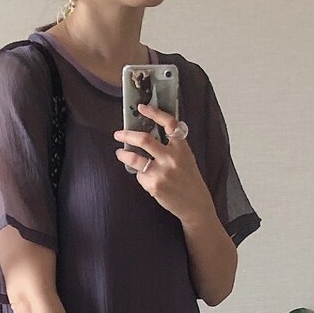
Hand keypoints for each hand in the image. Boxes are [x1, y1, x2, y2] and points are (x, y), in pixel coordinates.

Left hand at [114, 101, 212, 225]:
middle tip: (119, 134)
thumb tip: (147, 137)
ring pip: (135, 159)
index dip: (154, 112)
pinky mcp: (154, 186)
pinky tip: (145, 178)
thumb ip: (171, 146)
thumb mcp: (186, 157)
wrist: (195, 205)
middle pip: (144, 140)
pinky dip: (140, 175)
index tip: (142, 108)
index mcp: (181, 147)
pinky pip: (140, 176)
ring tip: (120, 153)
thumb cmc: (189, 180)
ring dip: (124, 154)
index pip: (168, 123)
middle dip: (127, 135)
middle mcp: (171, 157)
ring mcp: (162, 172)